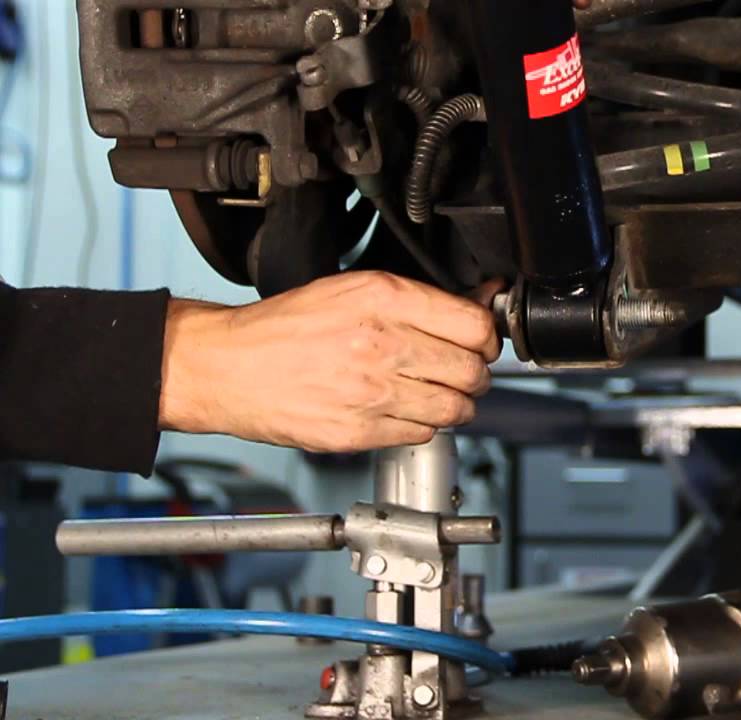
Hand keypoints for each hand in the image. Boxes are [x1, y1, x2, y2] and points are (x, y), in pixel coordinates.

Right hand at [159, 272, 503, 452]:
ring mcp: (371, 391)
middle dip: (474, 373)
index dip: (486, 337)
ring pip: (454, 408)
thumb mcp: (354, 289)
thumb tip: (483, 302)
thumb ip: (420, 299)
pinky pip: (421, 434)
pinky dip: (421, 425)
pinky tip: (402, 409)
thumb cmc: (286, 327)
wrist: (227, 366)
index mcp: (383, 299)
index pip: (474, 326)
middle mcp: (381, 343)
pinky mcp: (359, 431)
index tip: (481, 342)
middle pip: (472, 370)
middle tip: (458, 370)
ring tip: (435, 394)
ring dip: (455, 404)